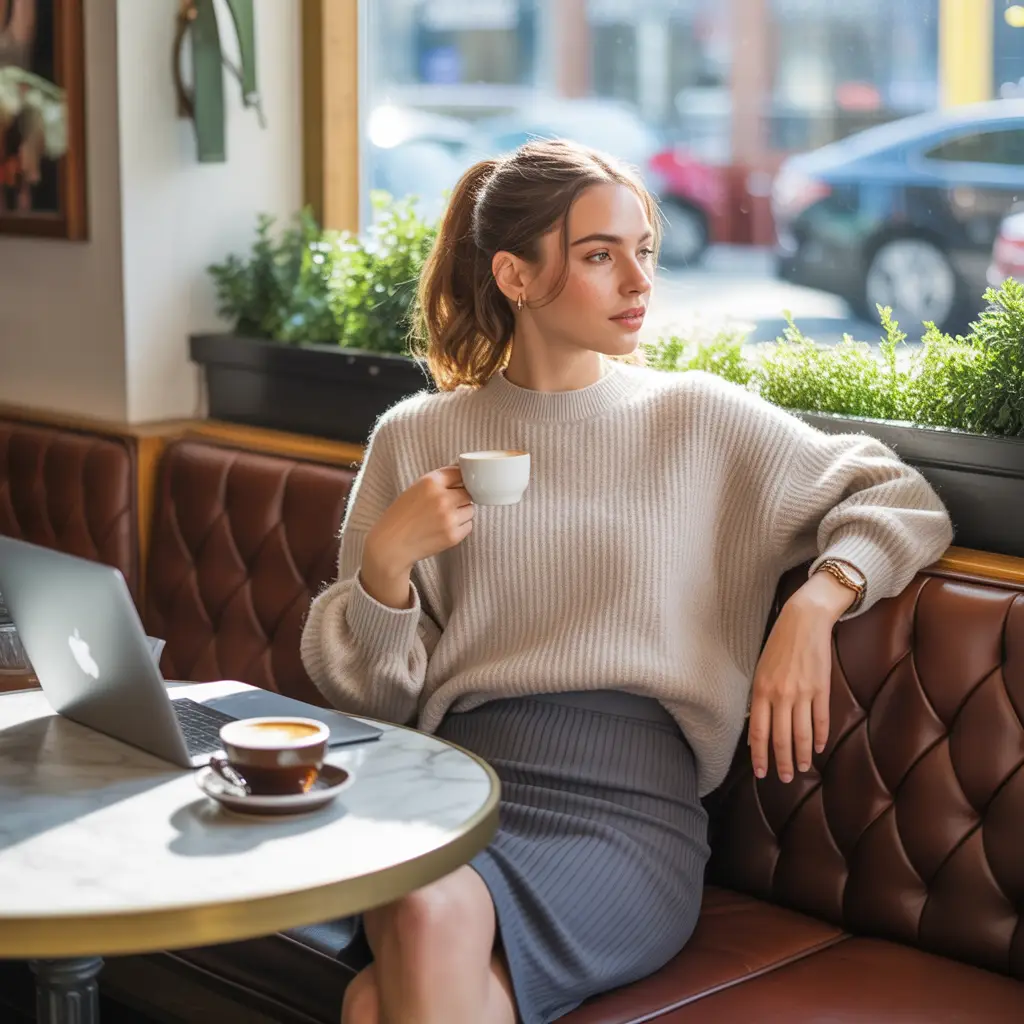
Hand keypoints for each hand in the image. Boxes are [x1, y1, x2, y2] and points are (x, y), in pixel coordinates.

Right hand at [361, 466, 473, 606]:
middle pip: (468, 492)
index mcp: (430, 482)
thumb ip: (438, 482)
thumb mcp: (415, 489)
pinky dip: (460, 527)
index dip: (459, 479)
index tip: (458, 484)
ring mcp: (449, 518)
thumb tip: (464, 476)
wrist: (391, 545)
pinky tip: (444, 528)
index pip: (459, 472)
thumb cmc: (401, 516)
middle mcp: (442, 498)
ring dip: (462, 512)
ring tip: (443, 518)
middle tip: (448, 505)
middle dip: (461, 497)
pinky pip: (468, 526)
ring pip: (470, 509)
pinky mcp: (453, 535)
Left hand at [748, 572, 854, 781]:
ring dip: (801, 755)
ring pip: (801, 734)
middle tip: (784, 778)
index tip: (761, 773)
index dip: (760, 756)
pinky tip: (817, 749)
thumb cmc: (778, 646)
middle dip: (782, 762)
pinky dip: (820, 737)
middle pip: (781, 738)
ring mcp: (802, 693)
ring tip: (801, 769)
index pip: (759, 732)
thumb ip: (759, 699)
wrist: (803, 621)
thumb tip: (756, 728)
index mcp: (761, 691)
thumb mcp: (760, 671)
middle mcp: (780, 695)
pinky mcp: (821, 689)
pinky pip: (821, 719)